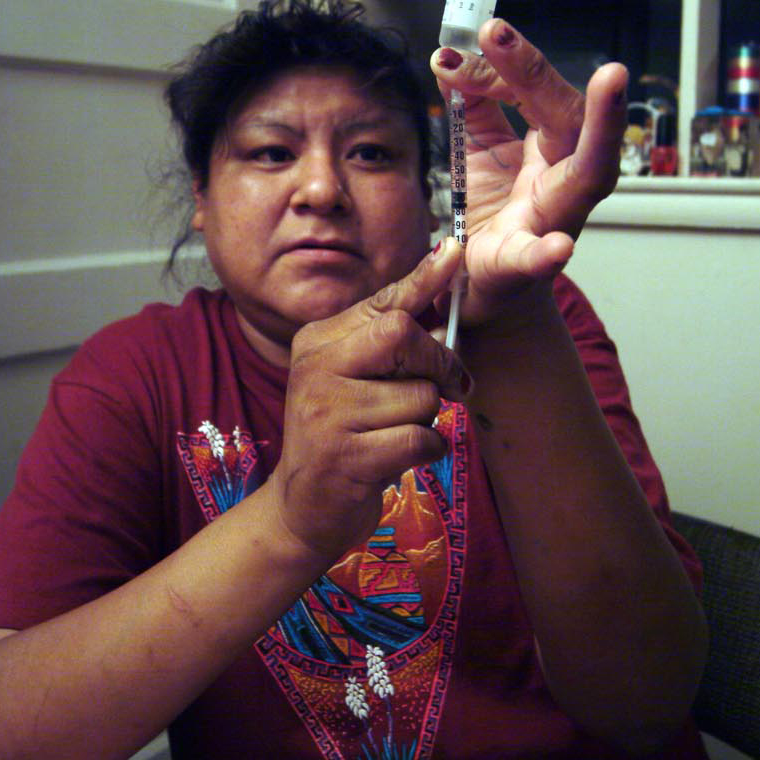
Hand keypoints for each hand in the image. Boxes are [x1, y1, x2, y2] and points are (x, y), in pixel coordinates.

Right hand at [270, 238, 467, 562]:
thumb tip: (444, 309)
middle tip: (453, 386)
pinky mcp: (345, 456)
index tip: (456, 251)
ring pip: (420, 395)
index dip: (424, 279)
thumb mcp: (352, 382)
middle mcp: (316, 368)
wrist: (303, 508)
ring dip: (427, 418)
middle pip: (402, 336)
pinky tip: (400, 459)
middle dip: (440, 362)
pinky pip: (420, 438)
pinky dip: (427, 450)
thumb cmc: (343, 435)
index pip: (382, 302)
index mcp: (318, 341)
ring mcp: (327, 412)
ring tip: (396, 433)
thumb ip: (386, 346)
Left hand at [430, 20, 627, 324]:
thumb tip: (449, 55)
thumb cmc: (496, 216)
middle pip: (567, 117)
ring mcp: (556, 220)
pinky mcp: (525, 266)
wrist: (481, 287)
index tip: (481, 33)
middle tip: (498, 32)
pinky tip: (557, 248)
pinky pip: (539, 258)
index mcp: (554, 148)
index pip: (542, 93)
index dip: (514, 61)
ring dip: (601, 128)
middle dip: (538, 72)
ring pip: (587, 173)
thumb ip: (471, 104)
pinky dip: (547, 254)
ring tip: (611, 81)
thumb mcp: (479, 151)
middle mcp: (567, 177)